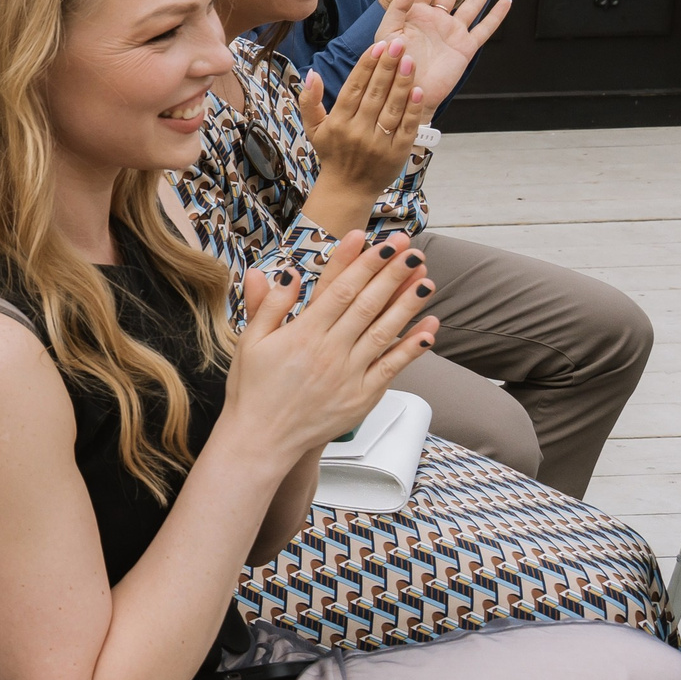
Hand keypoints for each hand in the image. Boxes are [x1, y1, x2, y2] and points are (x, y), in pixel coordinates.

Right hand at [221, 231, 437, 468]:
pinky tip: (429, 328)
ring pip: (384, 331)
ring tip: (426, 279)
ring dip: (408, 303)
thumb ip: (269, 305)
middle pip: (367, 304)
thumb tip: (286, 272)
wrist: (261, 438)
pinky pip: (392, 368)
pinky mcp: (361, 397)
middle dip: (391, 273)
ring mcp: (348, 374)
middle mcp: (329, 351)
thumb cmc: (253, 388)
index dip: (360, 261)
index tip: (376, 240)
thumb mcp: (250, 341)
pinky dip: (412, 347)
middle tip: (411, 248)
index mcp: (302, 334)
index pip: (339, 289)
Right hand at [297, 38, 421, 202]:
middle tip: (399, 44)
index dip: (367, 66)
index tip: (378, 47)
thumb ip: (309, 100)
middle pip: (375, 93)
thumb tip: (312, 73)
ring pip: (392, 107)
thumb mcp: (314, 128)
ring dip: (402, 83)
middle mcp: (358, 131)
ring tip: (410, 60)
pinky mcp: (397, 152)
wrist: (347, 189)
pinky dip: (413, 109)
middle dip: (388, 67)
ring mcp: (379, 143)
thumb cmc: (332, 154)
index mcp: (338, 123)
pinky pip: (407, 127)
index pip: (354, 88)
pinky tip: (418, 90)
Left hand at [375, 0, 510, 119]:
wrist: (402, 93)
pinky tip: (507, 1)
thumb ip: (398, 7)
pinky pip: (484, 28)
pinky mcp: (465, 47)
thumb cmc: (389, 65)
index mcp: (414, 13)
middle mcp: (436, 19)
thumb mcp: (386, 33)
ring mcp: (452, 32)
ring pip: (472, 3)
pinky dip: (497, 15)